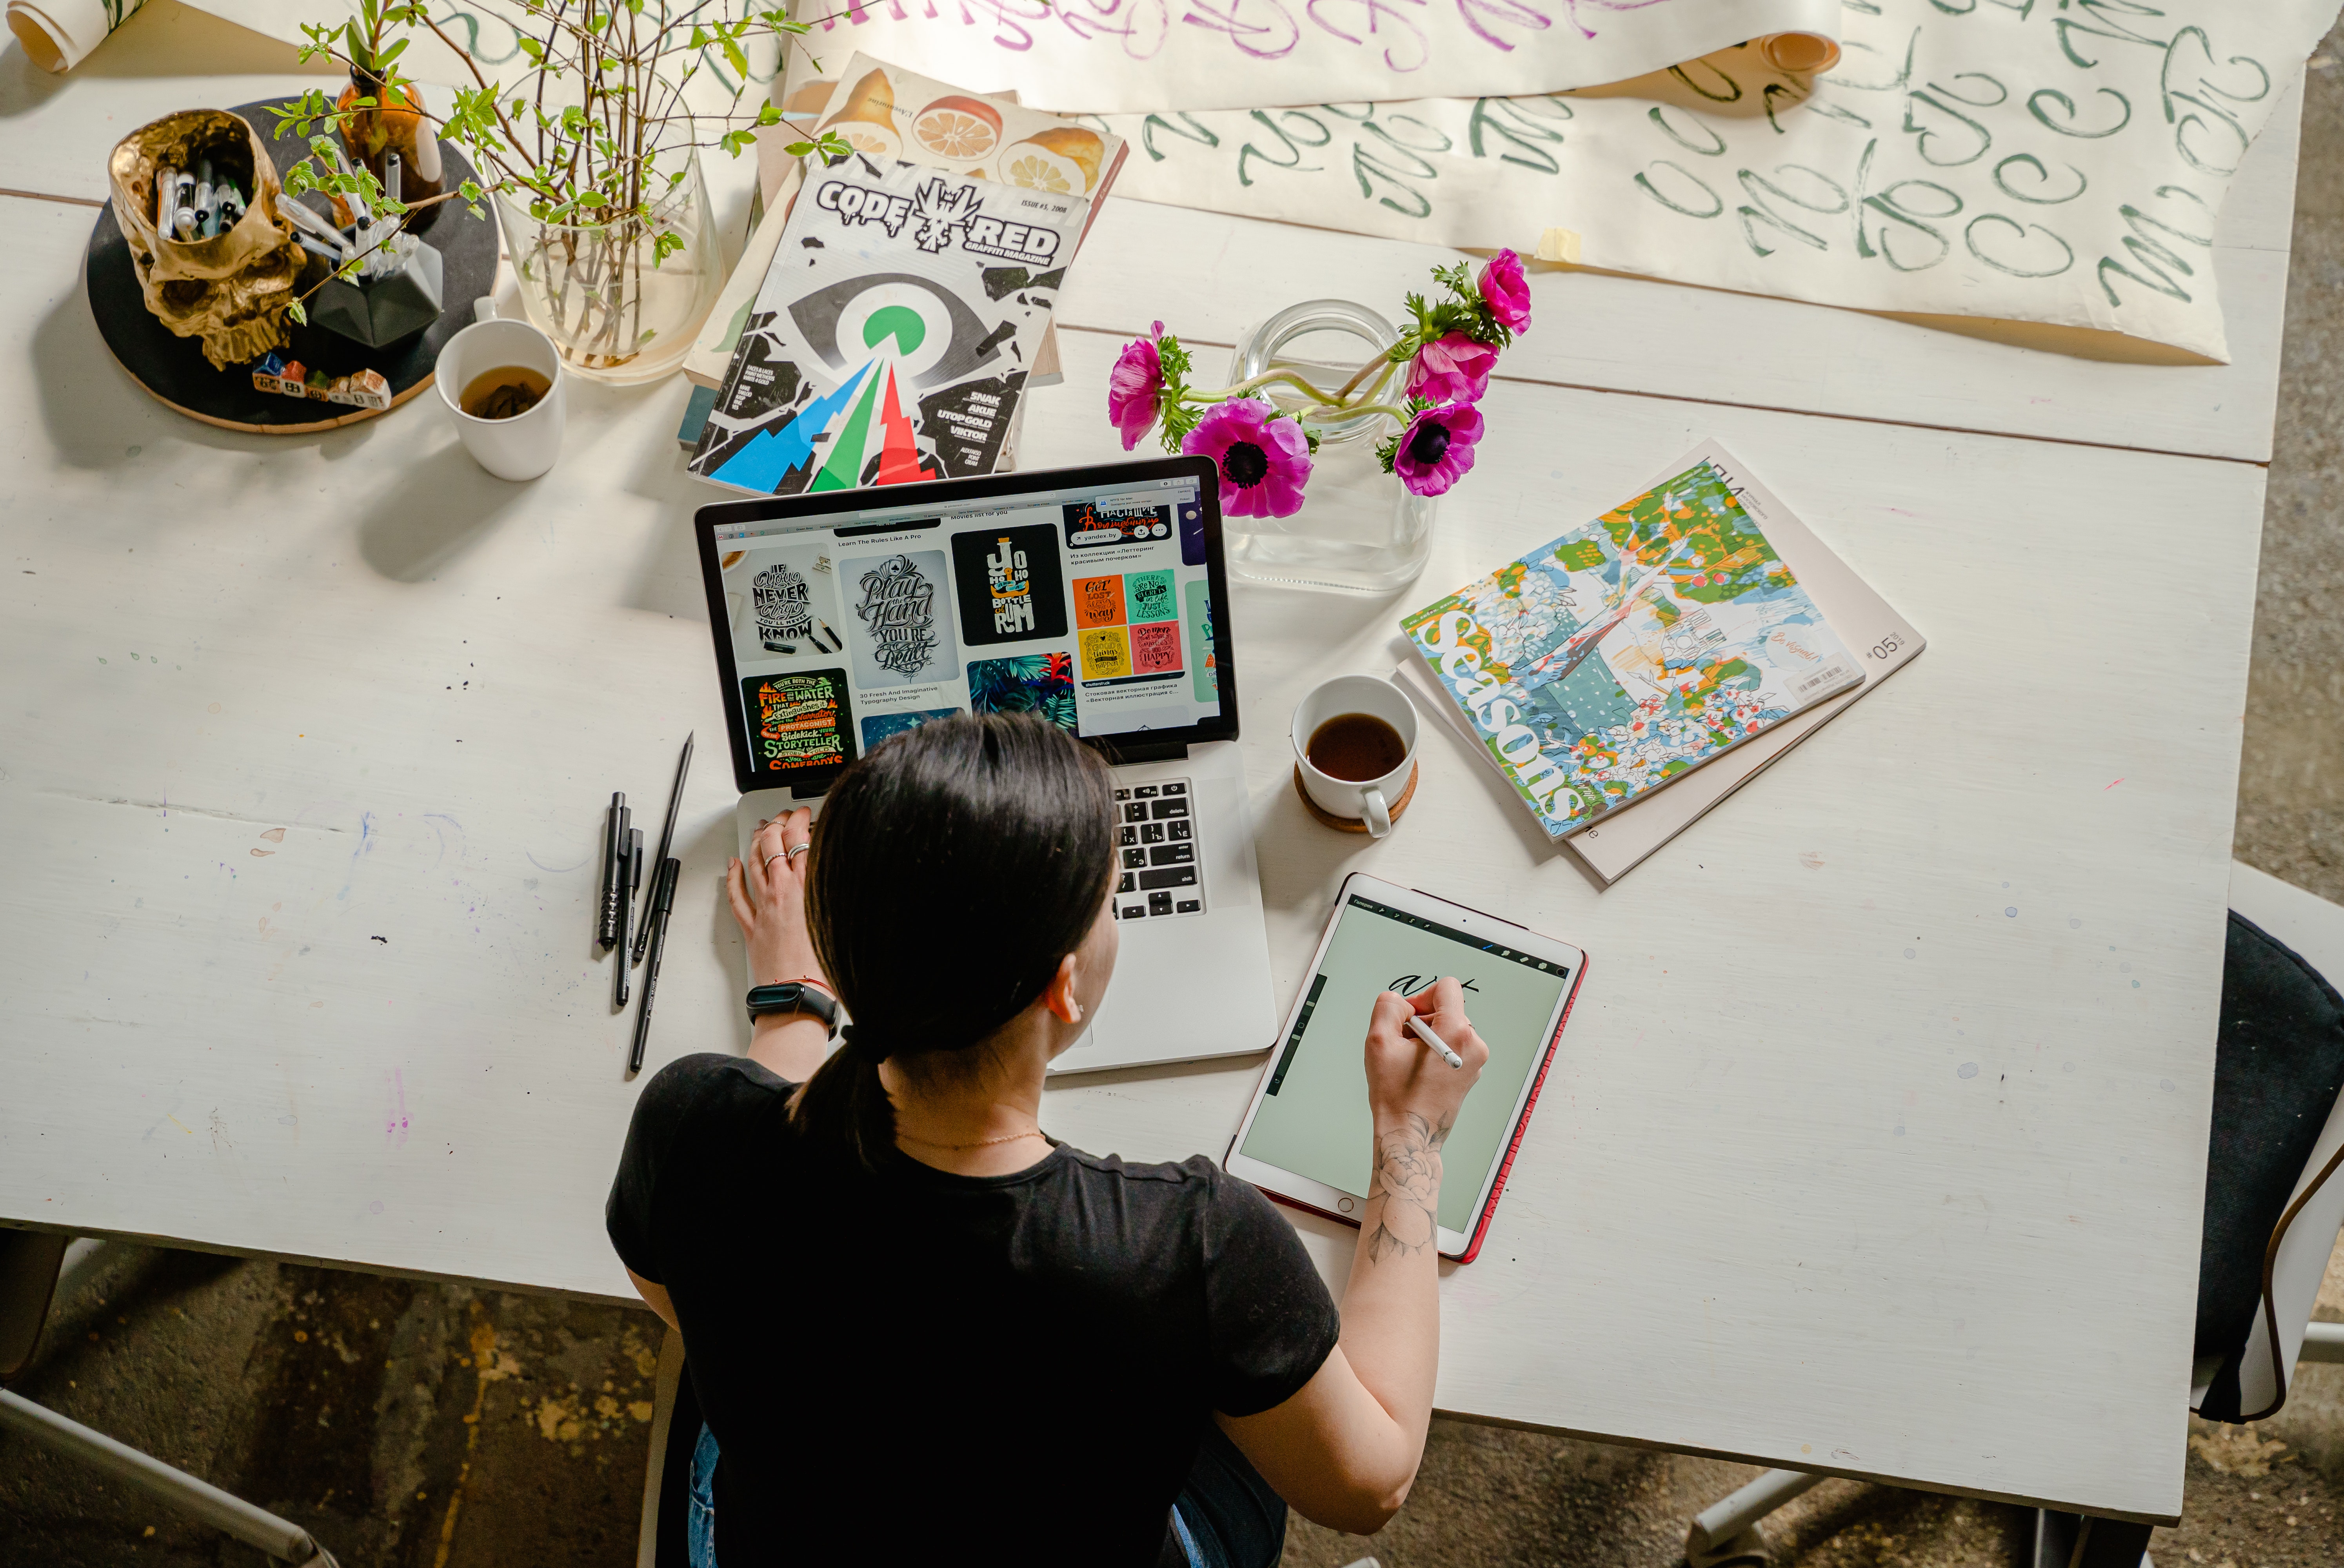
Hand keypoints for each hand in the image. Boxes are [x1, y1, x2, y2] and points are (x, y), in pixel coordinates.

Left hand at [725, 809, 826, 991]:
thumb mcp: (841, 916)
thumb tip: (837, 869)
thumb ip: (836, 888)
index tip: (804, 813)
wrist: (801, 992)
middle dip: (778, 823)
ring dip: (757, 841)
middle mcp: (783, 891)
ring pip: (754, 862)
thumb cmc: (825, 964)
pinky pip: (736, 894)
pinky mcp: (752, 925)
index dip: (800, 819)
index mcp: (808, 886)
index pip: (801, 838)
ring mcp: (764, 906)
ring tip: (762, 829)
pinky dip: (734, 875)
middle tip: (783, 816)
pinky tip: (734, 864)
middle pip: (774, 844)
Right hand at [1361, 978, 1487, 1141]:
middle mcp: (1474, 1045)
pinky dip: (1434, 1051)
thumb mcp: (1379, 1041)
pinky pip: (1452, 1046)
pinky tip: (1419, 1071)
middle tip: (1403, 1045)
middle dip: (1421, 1021)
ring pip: (1448, 1028)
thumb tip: (1401, 1002)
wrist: (1409, 1134)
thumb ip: (1388, 1007)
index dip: (1421, 996)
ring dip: (1426, 1037)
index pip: (1447, 988)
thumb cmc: (1396, 1094)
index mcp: (1457, 1032)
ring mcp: (1475, 1061)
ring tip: (1409, 1061)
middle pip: (1447, 1009)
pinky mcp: (1470, 1072)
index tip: (1408, 1017)